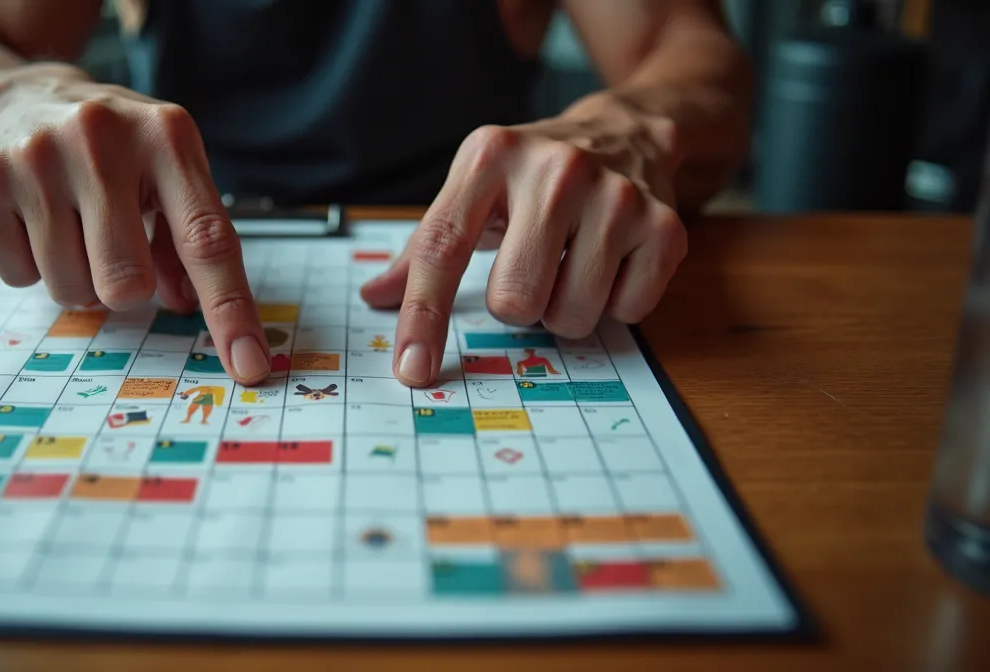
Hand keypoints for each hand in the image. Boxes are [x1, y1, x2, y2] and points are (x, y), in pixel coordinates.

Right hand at [0, 71, 270, 384]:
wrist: (27, 97)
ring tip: (73, 227)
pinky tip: (34, 220)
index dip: (229, 310)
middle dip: (125, 287)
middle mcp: (99, 138)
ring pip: (71, 289)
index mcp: (166, 138)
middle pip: (126, 283)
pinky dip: (30, 267)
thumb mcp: (168, 175)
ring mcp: (36, 158)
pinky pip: (18, 278)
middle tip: (113, 243)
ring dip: (77, 278)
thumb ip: (188, 244)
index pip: (206, 241)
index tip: (248, 366)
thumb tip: (188, 307)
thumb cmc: (116, 150)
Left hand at [360, 93, 687, 386]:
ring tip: (573, 262)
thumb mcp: (473, 188)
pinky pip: (626, 313)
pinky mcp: (664, 225)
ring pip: (570, 316)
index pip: (442, 248)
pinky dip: (614, 303)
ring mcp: (616, 196)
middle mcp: (554, 169)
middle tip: (533, 269)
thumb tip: (373, 298)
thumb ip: (425, 245)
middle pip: (513, 301)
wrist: (628, 130)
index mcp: (489, 156)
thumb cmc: (533, 174)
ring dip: (565, 308)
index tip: (413, 370)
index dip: (424, 316)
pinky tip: (613, 261)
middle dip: (517, 305)